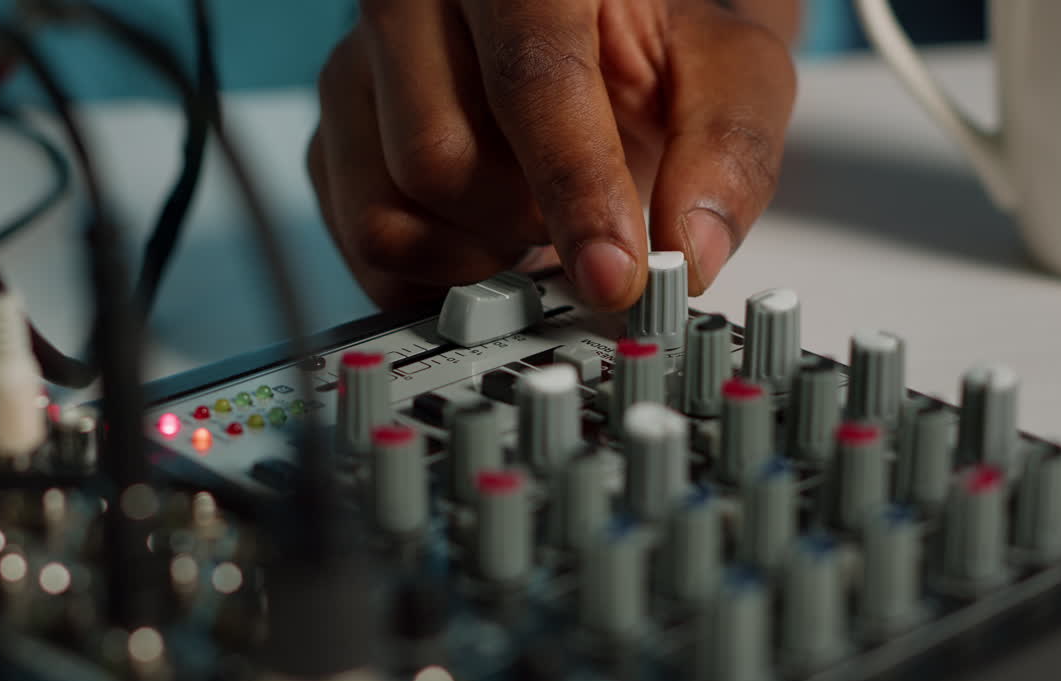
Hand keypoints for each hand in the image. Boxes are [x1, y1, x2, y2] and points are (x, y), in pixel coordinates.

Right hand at [307, 0, 796, 310]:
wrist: (599, 18)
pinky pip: (360, 241)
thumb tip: (691, 254)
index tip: (616, 274)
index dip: (575, 189)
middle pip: (437, 160)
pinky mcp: (335, 138)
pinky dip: (435, 271)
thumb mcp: (724, 65)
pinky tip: (486, 232)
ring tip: (532, 217)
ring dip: (476, 253)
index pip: (530, 77)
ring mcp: (357, 71)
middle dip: (523, 223)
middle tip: (583, 220)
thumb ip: (725, 146)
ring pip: (386, 214)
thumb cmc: (654, 31)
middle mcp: (411, 4)